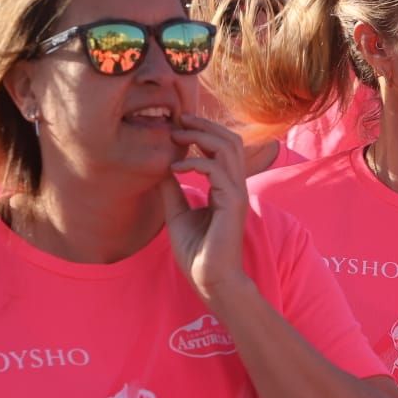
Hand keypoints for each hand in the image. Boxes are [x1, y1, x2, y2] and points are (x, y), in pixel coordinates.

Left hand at [161, 115, 253, 304]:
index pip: (222, 147)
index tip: (177, 124)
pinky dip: (194, 161)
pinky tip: (175, 167)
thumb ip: (173, 189)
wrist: (209, 279)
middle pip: (230, 139)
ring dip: (200, 135)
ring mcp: (236, 193)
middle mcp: (235, 185)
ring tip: (176, 134)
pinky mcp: (233, 203)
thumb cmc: (197, 252)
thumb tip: (160, 166)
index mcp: (225, 186)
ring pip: (228, 147)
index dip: (202, 131)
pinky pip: (217, 170)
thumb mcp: (177, 213)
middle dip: (204, 124)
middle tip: (178, 118)